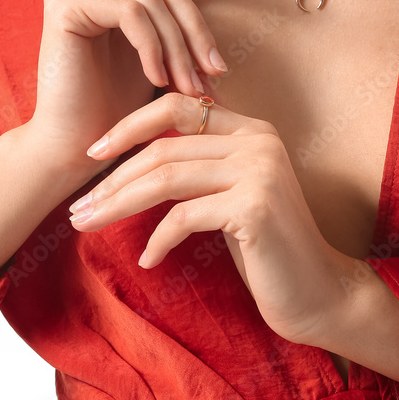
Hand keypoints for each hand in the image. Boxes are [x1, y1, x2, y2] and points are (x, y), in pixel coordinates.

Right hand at [25, 0, 238, 173]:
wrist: (77, 148)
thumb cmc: (119, 109)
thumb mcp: (162, 55)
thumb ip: (181, 13)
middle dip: (196, 29)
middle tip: (216, 73)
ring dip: (180, 47)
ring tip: (190, 88)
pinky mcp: (65, 3)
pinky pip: (130, 12)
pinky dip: (153, 48)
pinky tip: (157, 80)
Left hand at [65, 91, 360, 347]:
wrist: (320, 294)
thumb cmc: (267, 250)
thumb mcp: (229, 196)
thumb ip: (197, 166)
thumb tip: (132, 158)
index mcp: (249, 129)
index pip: (175, 105)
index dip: (128, 125)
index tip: (92, 154)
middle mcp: (257, 140)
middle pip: (162, 149)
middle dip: (112, 180)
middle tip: (78, 208)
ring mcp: (259, 170)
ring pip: (165, 179)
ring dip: (118, 206)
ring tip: (89, 226)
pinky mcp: (255, 206)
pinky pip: (184, 217)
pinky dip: (158, 241)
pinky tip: (147, 261)